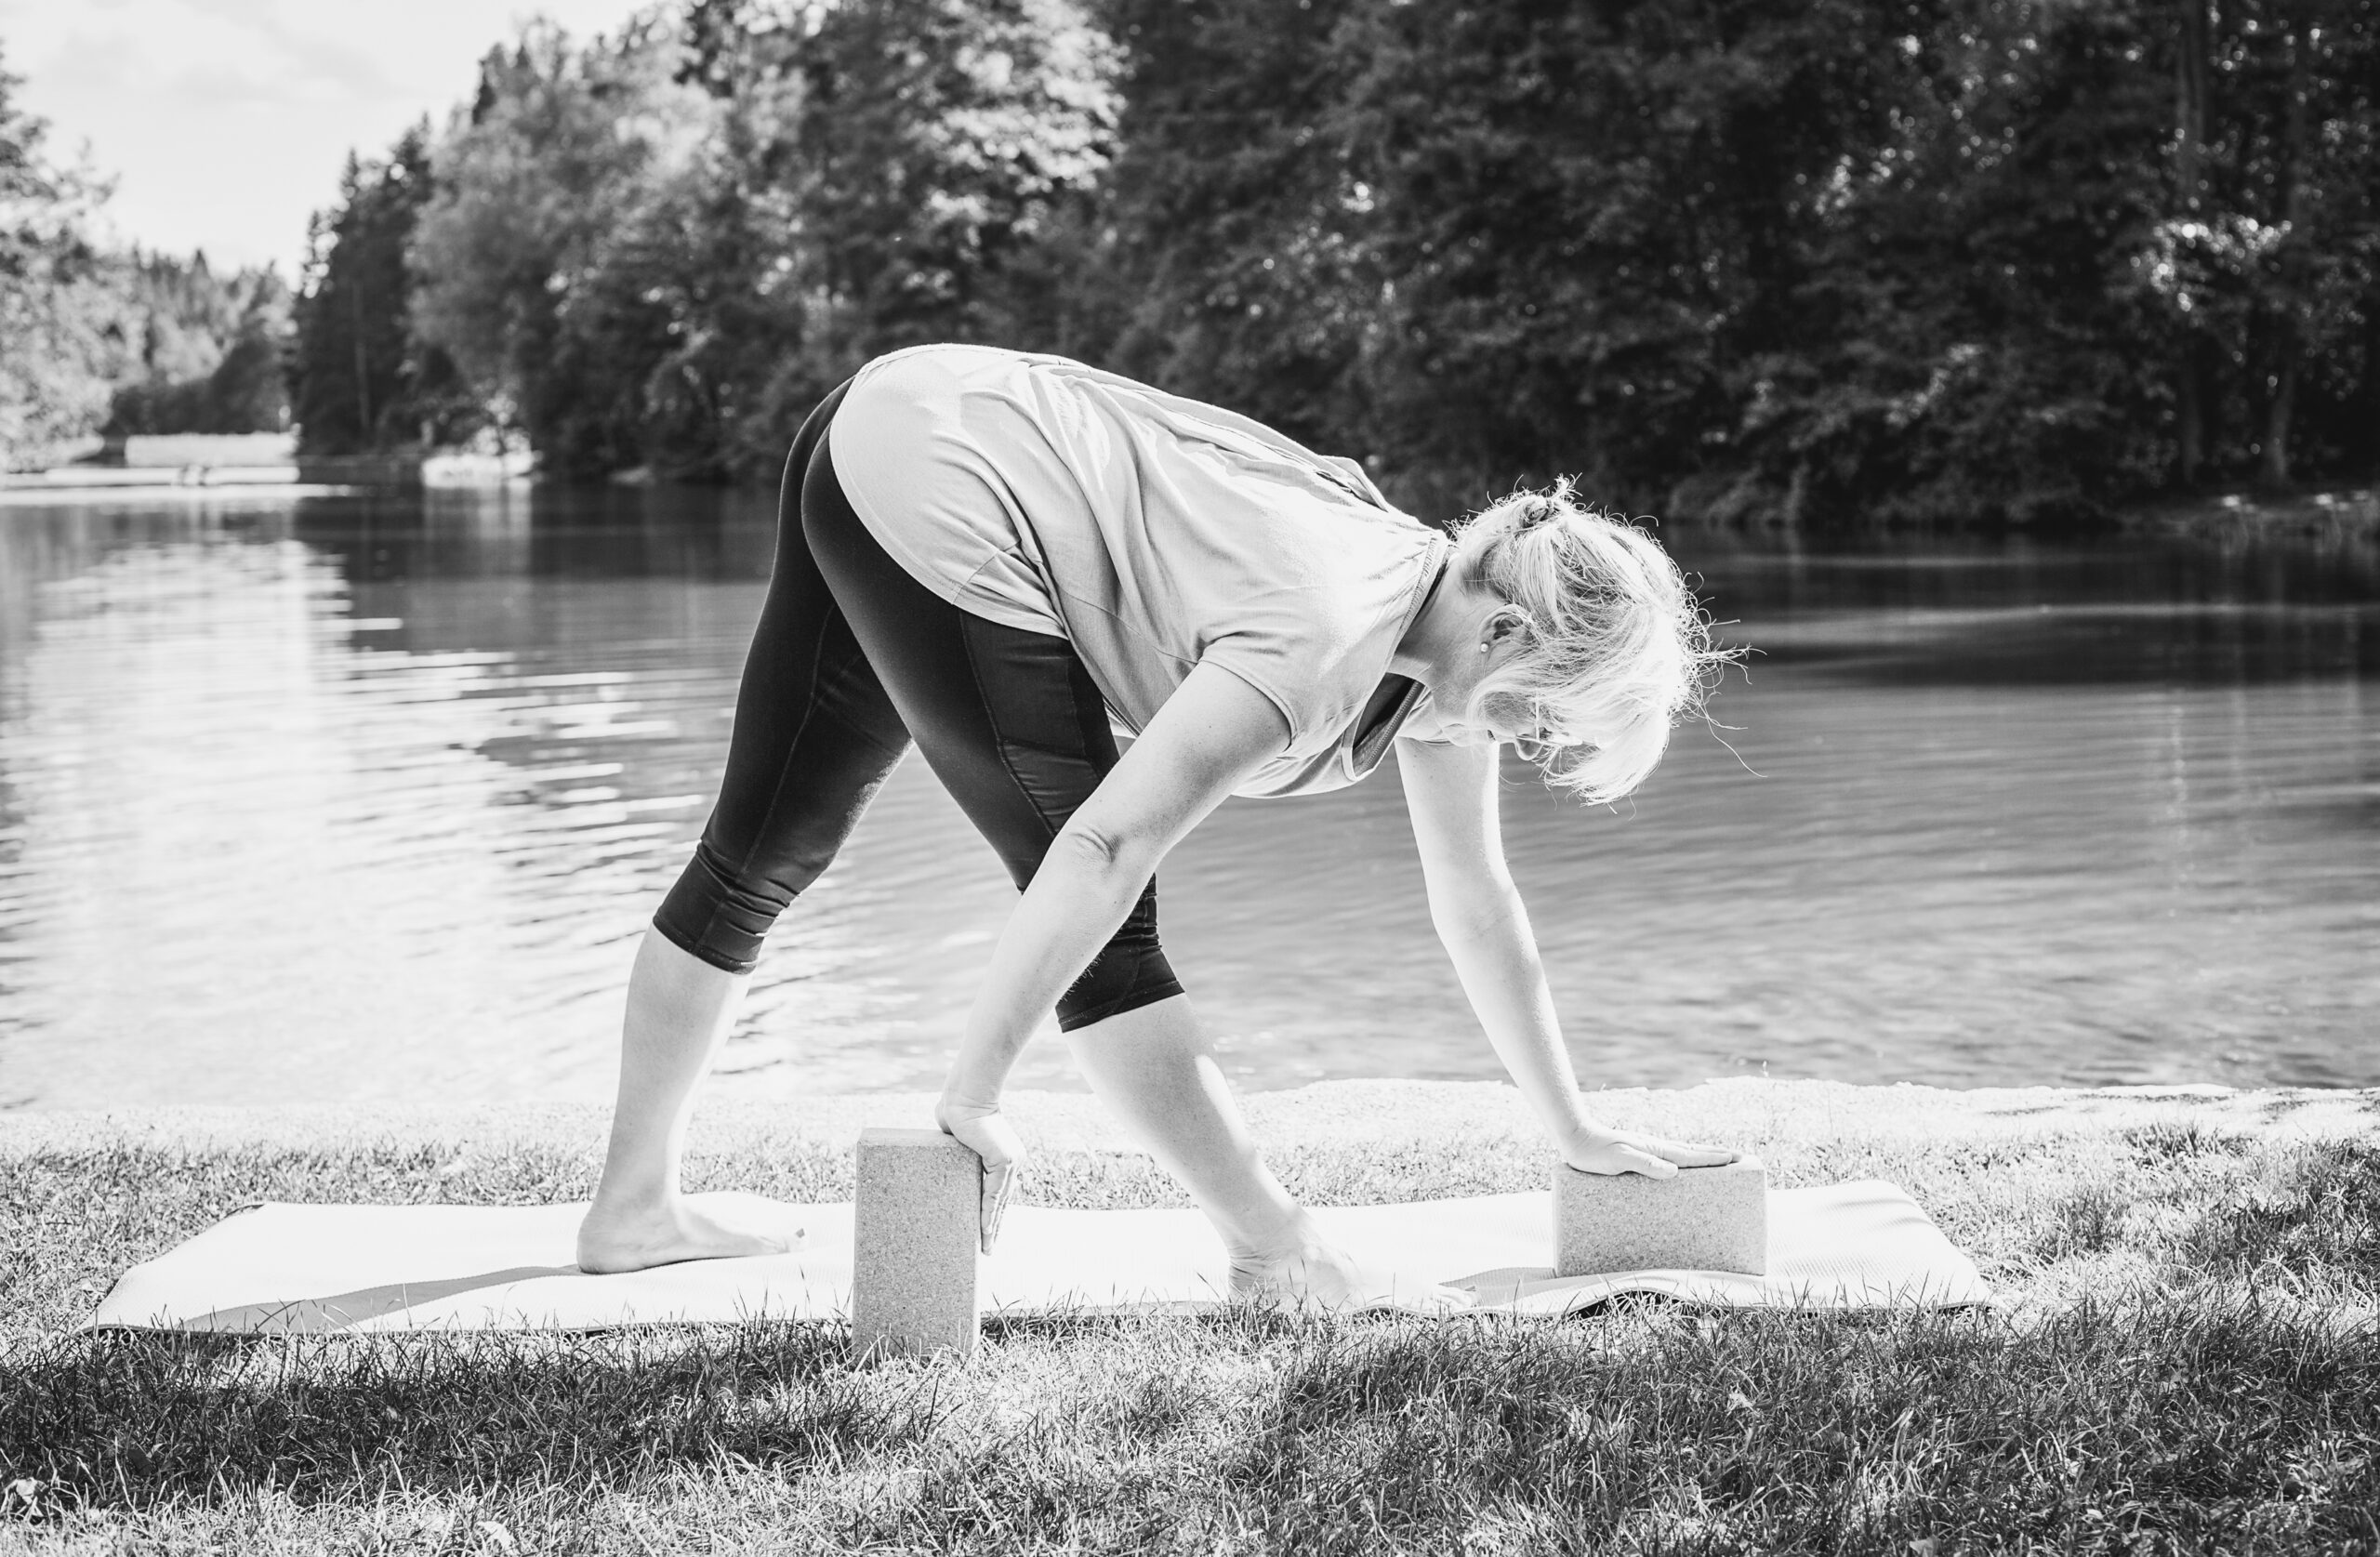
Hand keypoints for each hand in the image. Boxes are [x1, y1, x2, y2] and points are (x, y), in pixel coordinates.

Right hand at [933, 1093, 1025, 1252]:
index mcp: (1002, 1156)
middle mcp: (1011, 1160)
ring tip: (985, 1248)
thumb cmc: (956, 1107)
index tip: (987, 1232)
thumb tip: (941, 1149)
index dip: (993, 1212)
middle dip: (994, 1226)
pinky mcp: (1004, 1160)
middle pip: (1002, 1201)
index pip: (998, 1191)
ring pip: (1000, 1201)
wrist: (964, 1095)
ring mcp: (1011, 1161)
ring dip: (992, 1227)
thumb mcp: (956, 1137)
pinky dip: (989, 1213)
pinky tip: (984, 1231)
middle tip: (987, 1249)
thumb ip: (954, 1148)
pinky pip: (994, 1194)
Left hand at [1561, 1125, 1738, 1179]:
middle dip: (1716, 1154)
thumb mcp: (1620, 1160)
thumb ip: (1645, 1164)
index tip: (1735, 1158)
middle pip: (1692, 1152)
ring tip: (1718, 1158)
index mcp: (1655, 1150)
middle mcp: (1655, 1148)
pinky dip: (1684, 1159)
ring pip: (1682, 1153)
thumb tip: (1673, 1172)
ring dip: (1702, 1155)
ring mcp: (1647, 1150)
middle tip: (1739, 1156)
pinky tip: (1681, 1164)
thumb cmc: (1594, 1153)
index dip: (1714, 1159)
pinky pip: (1669, 1157)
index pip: (1691, 1156)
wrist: (1575, 1138)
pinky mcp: (1638, 1153)